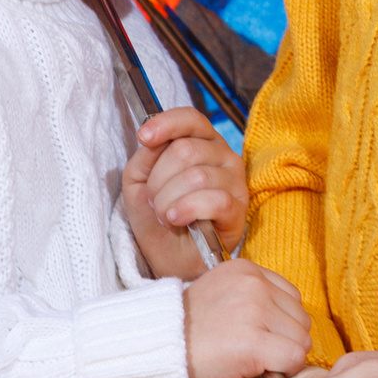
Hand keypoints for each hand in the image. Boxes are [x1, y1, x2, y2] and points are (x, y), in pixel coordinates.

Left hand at [122, 107, 247, 279]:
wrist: (170, 259)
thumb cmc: (158, 218)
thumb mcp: (138, 183)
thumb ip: (144, 157)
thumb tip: (151, 141)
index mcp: (201, 142)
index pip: (190, 119)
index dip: (166, 124)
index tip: (144, 138)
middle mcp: (223, 156)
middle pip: (185, 150)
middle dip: (158, 179)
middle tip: (154, 201)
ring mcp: (234, 182)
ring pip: (197, 175)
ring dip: (168, 199)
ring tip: (165, 215)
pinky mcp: (238, 210)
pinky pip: (214, 199)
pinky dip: (187, 209)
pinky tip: (177, 219)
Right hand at [182, 261, 311, 377]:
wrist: (157, 352)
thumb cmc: (187, 333)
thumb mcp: (219, 296)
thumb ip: (253, 298)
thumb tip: (290, 321)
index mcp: (245, 269)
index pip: (292, 297)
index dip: (280, 323)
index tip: (258, 336)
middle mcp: (253, 284)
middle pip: (301, 319)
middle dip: (285, 340)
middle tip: (256, 352)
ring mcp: (255, 312)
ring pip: (301, 341)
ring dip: (284, 357)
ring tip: (252, 361)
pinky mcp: (255, 343)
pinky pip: (294, 360)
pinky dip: (282, 372)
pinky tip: (257, 371)